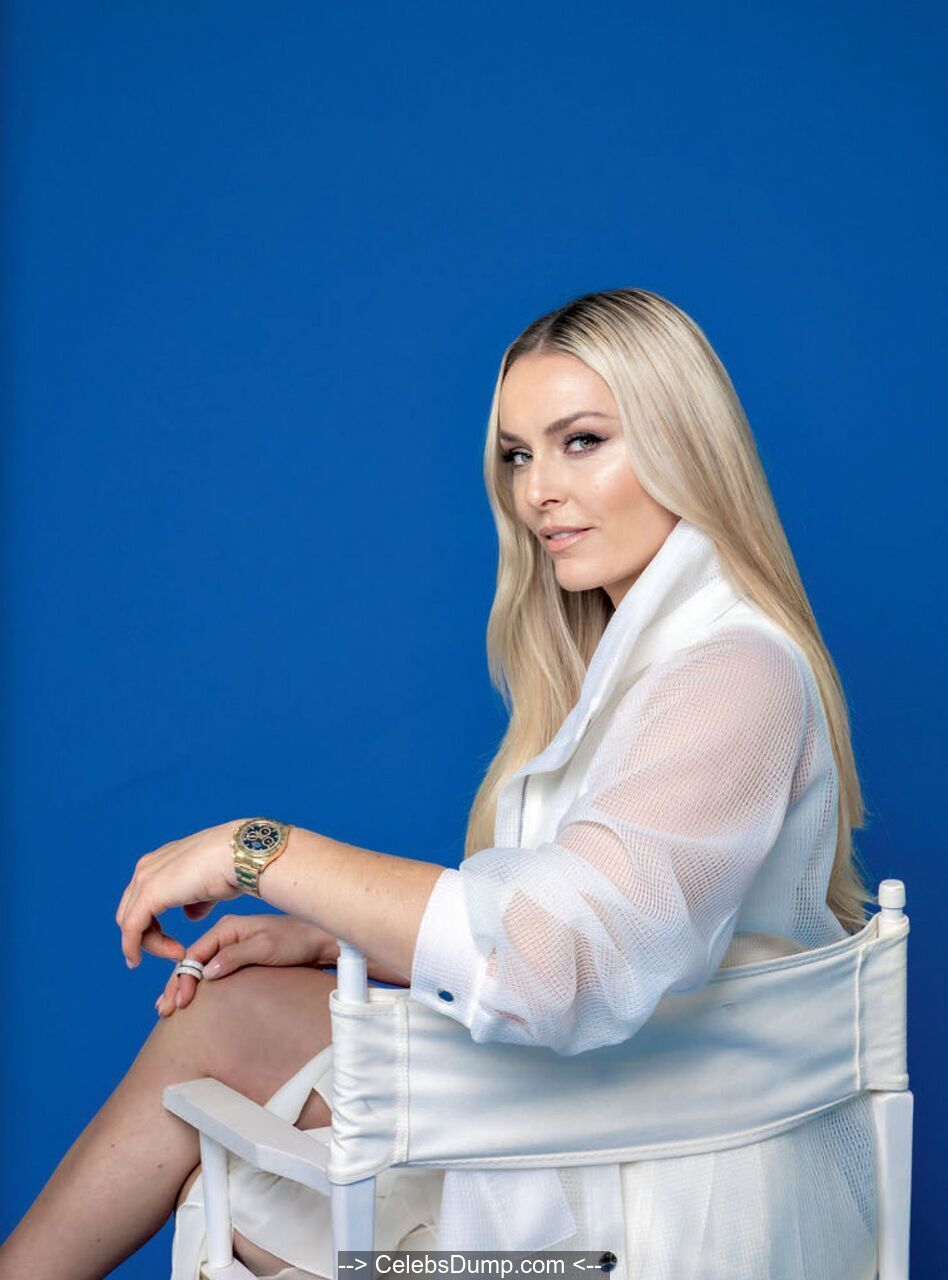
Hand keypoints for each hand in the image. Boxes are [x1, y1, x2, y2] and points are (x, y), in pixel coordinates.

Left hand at [115, 819, 247, 968]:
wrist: (241, 857)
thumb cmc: (234, 868)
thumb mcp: (211, 888)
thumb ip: (197, 901)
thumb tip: (191, 914)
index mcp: (161, 862)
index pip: (143, 901)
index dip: (152, 927)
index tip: (173, 947)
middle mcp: (147, 867)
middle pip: (132, 912)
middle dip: (150, 937)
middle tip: (177, 953)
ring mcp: (145, 878)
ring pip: (130, 922)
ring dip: (150, 945)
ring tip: (178, 955)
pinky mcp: (148, 894)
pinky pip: (131, 929)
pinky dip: (132, 947)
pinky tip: (138, 960)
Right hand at [155, 912, 339, 1016]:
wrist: (319, 941)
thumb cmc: (297, 941)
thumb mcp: (266, 947)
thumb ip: (236, 956)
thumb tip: (206, 971)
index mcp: (227, 928)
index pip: (194, 955)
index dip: (184, 979)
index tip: (180, 1002)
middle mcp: (225, 936)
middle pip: (191, 962)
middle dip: (176, 985)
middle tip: (164, 1011)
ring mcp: (231, 947)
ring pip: (198, 968)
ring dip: (182, 987)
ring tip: (166, 1009)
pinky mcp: (238, 959)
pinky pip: (210, 972)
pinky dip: (196, 986)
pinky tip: (187, 999)